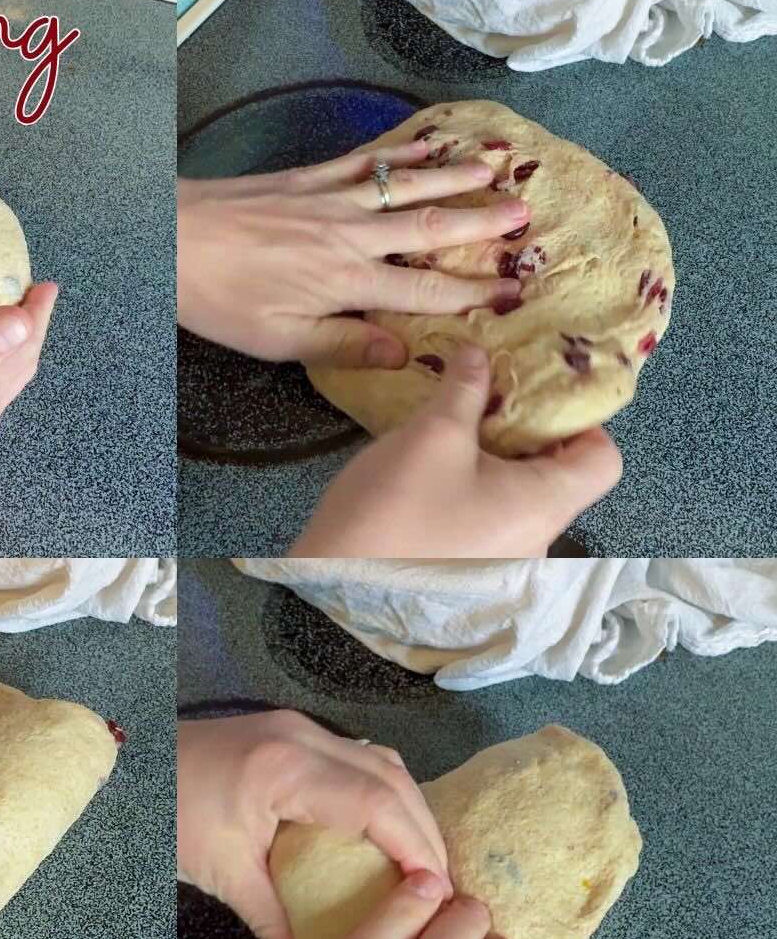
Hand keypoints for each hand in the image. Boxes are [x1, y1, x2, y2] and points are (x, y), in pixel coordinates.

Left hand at [176, 146, 524, 366]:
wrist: (171, 240)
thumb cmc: (221, 301)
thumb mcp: (280, 341)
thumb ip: (344, 345)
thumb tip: (404, 352)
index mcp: (347, 284)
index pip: (424, 293)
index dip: (471, 294)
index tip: (511, 293)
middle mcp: (351, 237)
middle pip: (428, 229)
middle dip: (480, 223)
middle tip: (524, 214)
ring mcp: (332, 200)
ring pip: (407, 186)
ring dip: (454, 176)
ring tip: (497, 164)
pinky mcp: (309, 178)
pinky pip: (367, 160)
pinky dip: (403, 152)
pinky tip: (429, 143)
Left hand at [176, 711, 452, 938]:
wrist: (135, 767)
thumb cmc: (171, 815)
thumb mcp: (223, 873)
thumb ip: (272, 926)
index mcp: (287, 768)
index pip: (376, 801)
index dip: (417, 845)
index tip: (440, 893)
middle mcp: (303, 737)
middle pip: (390, 776)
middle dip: (424, 829)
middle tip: (442, 888)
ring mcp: (299, 727)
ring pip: (380, 760)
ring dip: (407, 808)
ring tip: (422, 864)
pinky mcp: (293, 732)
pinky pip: (358, 757)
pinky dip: (382, 792)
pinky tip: (385, 832)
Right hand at [291, 344, 622, 556]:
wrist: (334, 584)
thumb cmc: (396, 508)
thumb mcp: (431, 435)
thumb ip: (465, 390)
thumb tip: (479, 354)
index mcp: (544, 506)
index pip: (604, 460)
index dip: (579, 422)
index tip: (532, 400)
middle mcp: (537, 544)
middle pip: (558, 480)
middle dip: (523, 437)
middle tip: (482, 409)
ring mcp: (503, 568)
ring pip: (518, 504)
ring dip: (492, 467)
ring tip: (449, 443)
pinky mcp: (469, 578)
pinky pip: (489, 528)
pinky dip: (472, 498)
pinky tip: (431, 485)